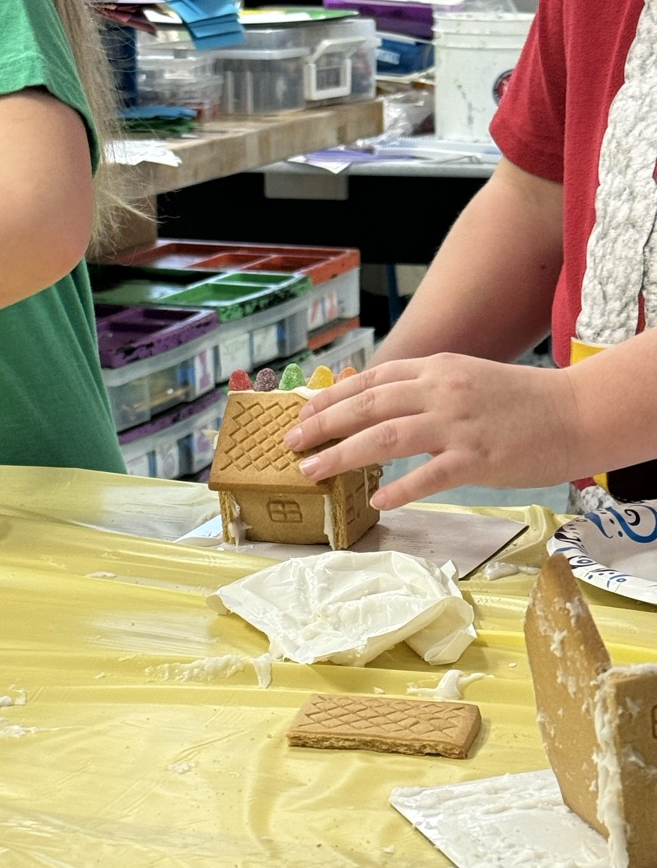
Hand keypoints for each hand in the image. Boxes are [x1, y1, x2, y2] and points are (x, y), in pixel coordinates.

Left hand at [284, 353, 579, 508]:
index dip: (332, 397)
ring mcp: (458, 424)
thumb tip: (378, 400)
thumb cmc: (520, 400)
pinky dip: (398, 488)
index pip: (372, 378)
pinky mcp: (477, 459)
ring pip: (386, 438)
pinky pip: (427, 476)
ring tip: (314, 471)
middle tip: (291, 444)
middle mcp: (441, 390)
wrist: (576, 413)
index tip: (302, 414)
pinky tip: (375, 500)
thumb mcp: (466, 378)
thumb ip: (424, 385)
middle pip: (368, 405)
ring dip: (343, 454)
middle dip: (323, 424)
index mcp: (437, 367)